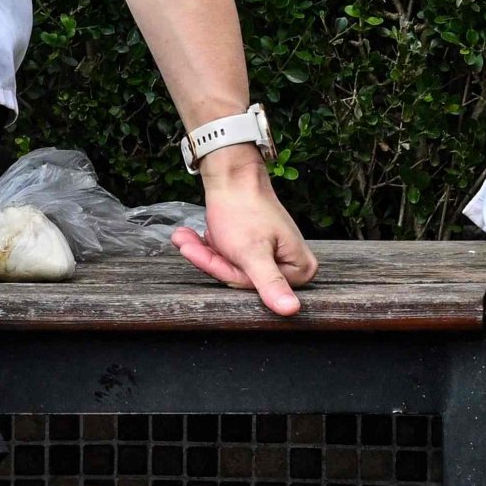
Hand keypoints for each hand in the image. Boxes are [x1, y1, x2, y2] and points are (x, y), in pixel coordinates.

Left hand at [170, 151, 318, 316]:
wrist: (231, 175)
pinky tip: (194, 234)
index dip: (227, 269)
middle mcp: (292, 266)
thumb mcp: (252, 252)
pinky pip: (230, 258)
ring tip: (185, 235)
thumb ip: (269, 283)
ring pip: (232, 268)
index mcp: (301, 270)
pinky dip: (209, 246)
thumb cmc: (243, 209)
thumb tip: (292, 311)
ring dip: (205, 251)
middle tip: (186, 240)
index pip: (254, 287)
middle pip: (242, 278)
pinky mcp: (258, 249)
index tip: (207, 251)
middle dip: (212, 259)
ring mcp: (274, 257)